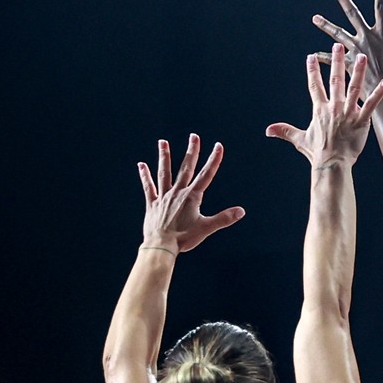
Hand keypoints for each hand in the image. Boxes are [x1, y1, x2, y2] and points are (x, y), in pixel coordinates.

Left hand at [138, 134, 245, 252]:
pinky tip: (141, 165)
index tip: (218, 146)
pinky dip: (145, 176)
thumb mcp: (206, 228)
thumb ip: (224, 218)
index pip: (206, 174)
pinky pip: (148, 187)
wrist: (161, 246)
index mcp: (192, 197)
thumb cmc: (184, 238)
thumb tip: (241, 211)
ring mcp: (164, 196)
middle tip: (194, 136)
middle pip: (186, 168)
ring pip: (164, 172)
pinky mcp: (152, 204)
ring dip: (164, 156)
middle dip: (192, 151)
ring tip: (162, 142)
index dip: (214, 159)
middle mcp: (178, 192)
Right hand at [266, 43, 382, 165]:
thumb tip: (267, 130)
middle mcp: (333, 108)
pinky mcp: (361, 121)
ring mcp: (348, 114)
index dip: (312, 71)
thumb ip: (284, 131)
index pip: (315, 86)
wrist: (332, 164)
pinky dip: (378, 94)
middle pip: (335, 80)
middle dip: (337, 62)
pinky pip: (371, 105)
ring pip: (354, 88)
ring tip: (362, 57)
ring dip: (358, 72)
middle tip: (338, 46)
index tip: (311, 56)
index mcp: (319, 110)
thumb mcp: (299, 140)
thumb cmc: (317, 153)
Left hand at [312, 0, 382, 96]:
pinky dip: (324, 57)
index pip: (381, 7)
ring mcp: (355, 50)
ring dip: (326, 25)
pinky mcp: (348, 63)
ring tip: (314, 18)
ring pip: (337, 33)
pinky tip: (313, 55)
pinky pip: (333, 59)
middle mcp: (366, 38)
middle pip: (352, 13)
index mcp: (382, 34)